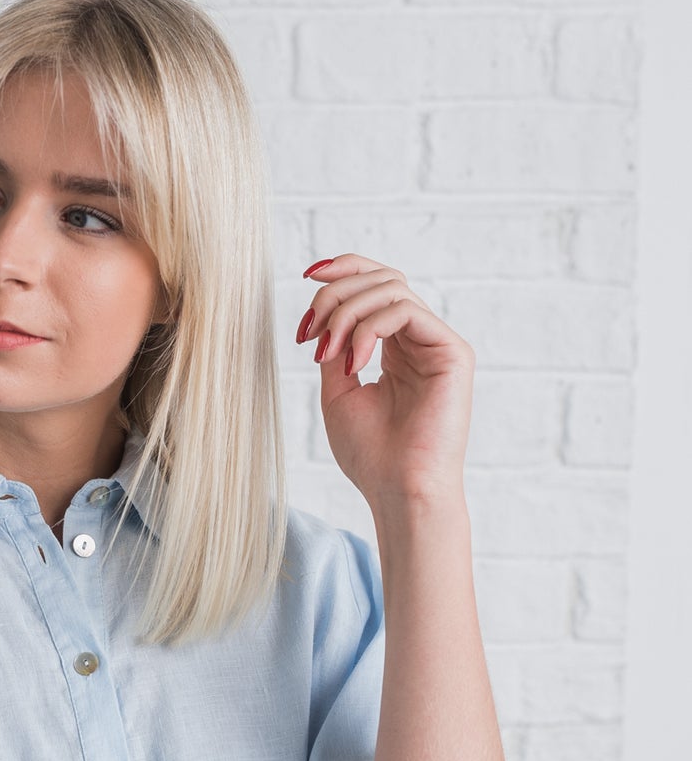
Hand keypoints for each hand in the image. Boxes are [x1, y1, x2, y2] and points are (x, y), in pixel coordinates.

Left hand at [295, 252, 473, 512]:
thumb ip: (334, 345)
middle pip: (381, 278)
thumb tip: (322, 310)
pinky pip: (405, 311)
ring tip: (327, 353)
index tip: (308, 276)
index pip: (375, 285)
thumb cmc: (370, 453)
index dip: (342, 270)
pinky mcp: (452, 351)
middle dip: (336, 292)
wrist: (397, 490)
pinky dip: (369, 328)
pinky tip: (353, 362)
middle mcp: (419, 340)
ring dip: (347, 313)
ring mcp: (438, 344)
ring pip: (391, 288)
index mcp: (395, 347)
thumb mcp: (337, 390)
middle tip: (310, 331)